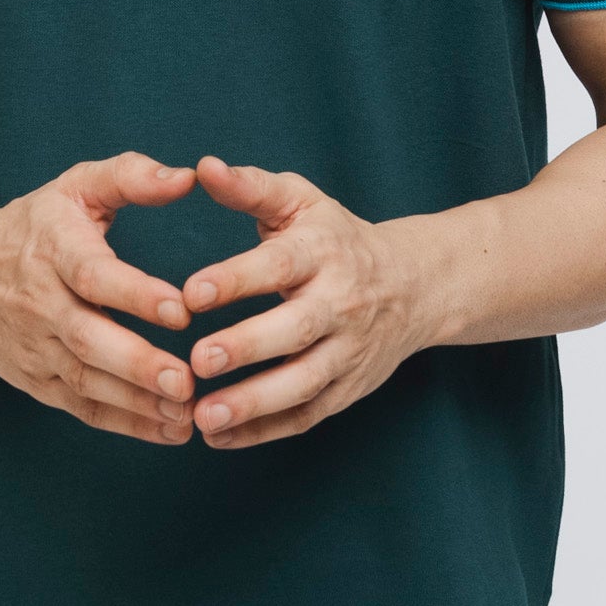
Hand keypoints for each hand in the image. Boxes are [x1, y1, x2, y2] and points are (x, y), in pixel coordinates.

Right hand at [0, 152, 200, 442]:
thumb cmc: (36, 226)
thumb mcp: (76, 186)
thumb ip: (131, 176)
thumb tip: (187, 177)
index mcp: (53, 249)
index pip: (93, 275)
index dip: (136, 294)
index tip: (182, 310)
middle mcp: (40, 302)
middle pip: (87, 338)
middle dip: (137, 363)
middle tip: (185, 380)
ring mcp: (35, 347)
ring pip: (85, 381)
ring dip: (137, 403)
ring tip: (186, 412)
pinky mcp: (36, 381)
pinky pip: (81, 408)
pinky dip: (125, 424)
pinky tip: (168, 430)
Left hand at [179, 157, 430, 448]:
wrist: (414, 285)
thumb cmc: (335, 238)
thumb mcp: (300, 202)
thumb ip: (250, 188)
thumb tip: (204, 167)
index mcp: (323, 252)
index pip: (280, 265)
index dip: (237, 278)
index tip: (191, 292)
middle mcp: (340, 303)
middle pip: (296, 329)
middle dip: (247, 347)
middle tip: (196, 361)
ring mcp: (348, 351)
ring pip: (304, 383)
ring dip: (254, 404)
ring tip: (204, 416)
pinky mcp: (348, 389)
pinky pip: (307, 416)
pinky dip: (264, 432)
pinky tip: (220, 438)